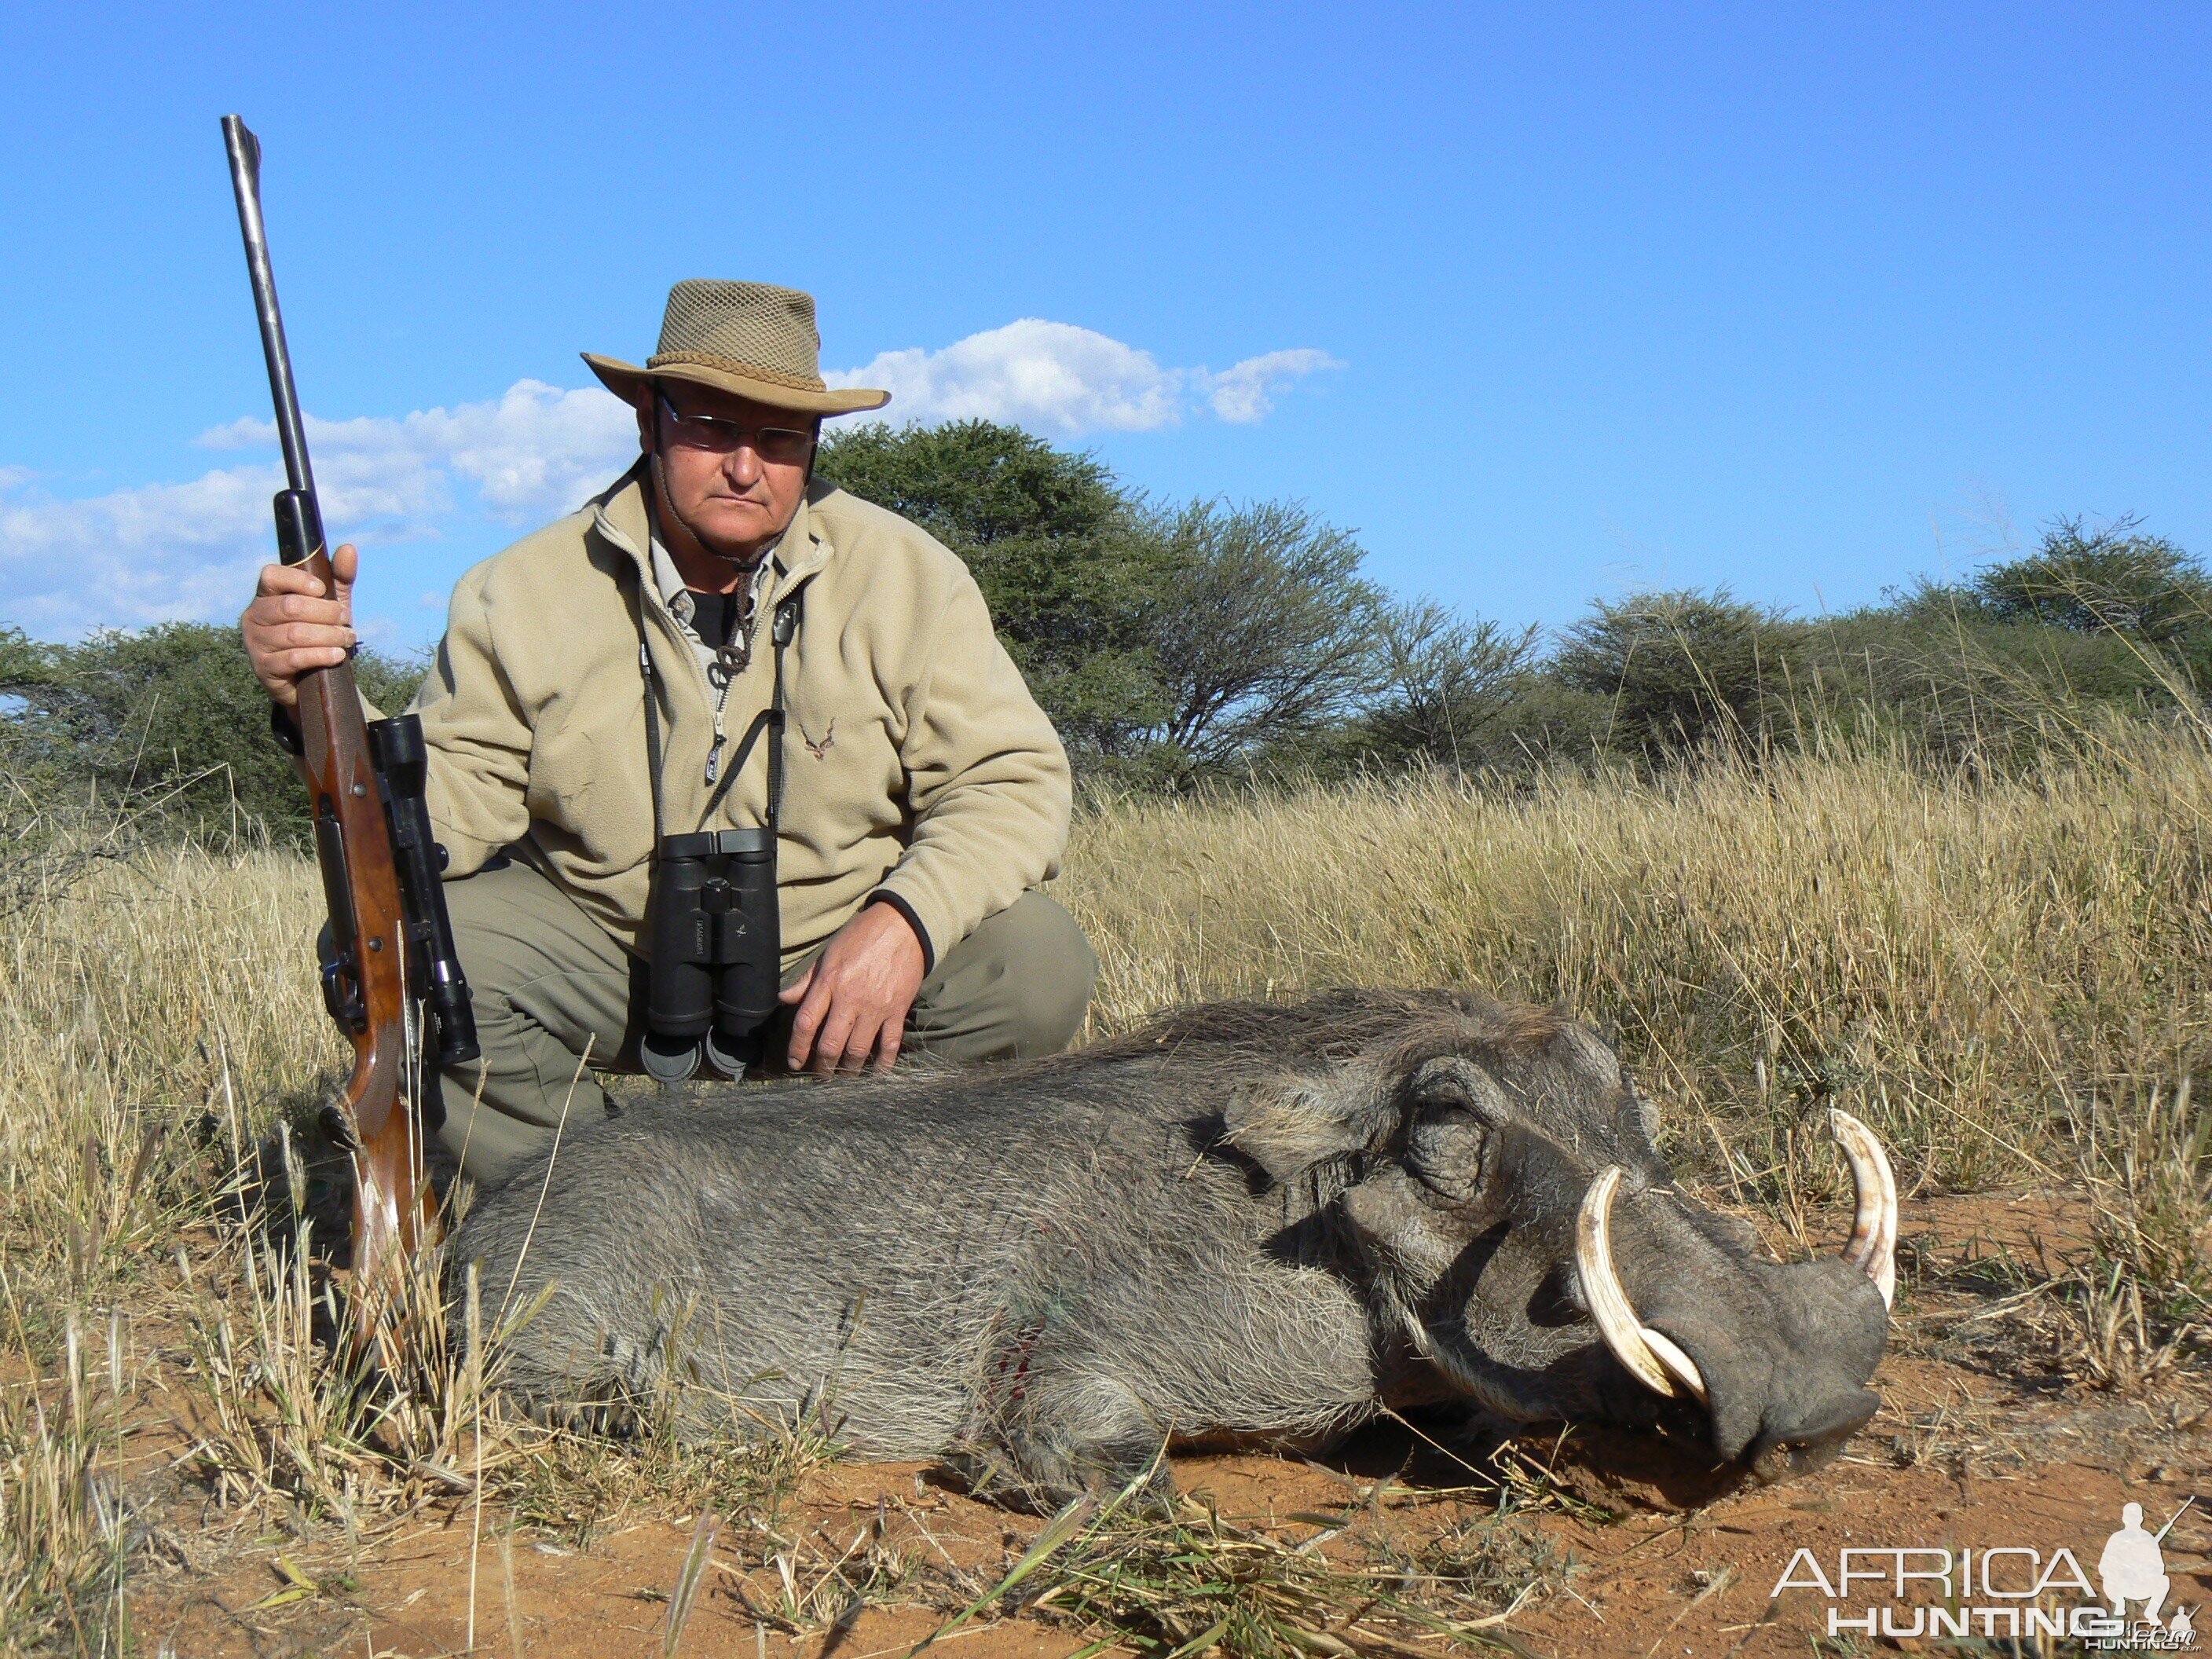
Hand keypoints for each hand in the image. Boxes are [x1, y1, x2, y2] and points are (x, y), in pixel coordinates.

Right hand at [240, 543, 359, 707]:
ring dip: (329, 636)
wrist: (311, 680)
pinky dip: (321, 655)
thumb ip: (339, 578)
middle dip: (326, 613)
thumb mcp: (331, 604)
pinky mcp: (263, 668)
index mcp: (266, 595)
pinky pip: (294, 658)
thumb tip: (348, 547)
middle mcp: (254, 616)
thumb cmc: (319, 633)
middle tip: (345, 621)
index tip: (322, 590)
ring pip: (295, 634)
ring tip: (347, 638)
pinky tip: (337, 655)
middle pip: (290, 607)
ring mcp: (255, 643)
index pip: (270, 576)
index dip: (297, 580)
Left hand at [780, 901, 926, 1074]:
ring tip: (844, 1078)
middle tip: (820, 1077)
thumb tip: (783, 997)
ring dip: (848, 1071)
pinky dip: (883, 1063)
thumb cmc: (862, 935)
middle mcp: (850, 999)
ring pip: (858, 1050)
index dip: (797, 1048)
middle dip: (822, 1067)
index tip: (795, 1063)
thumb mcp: (829, 953)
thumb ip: (807, 980)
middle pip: (830, 1044)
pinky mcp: (897, 1010)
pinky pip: (890, 1044)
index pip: (806, 1023)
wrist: (903, 925)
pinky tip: (876, 1073)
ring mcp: (875, 1007)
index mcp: (829, 982)